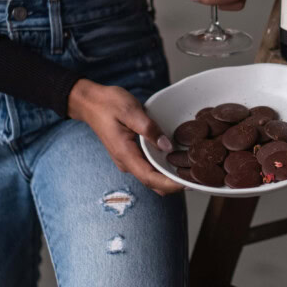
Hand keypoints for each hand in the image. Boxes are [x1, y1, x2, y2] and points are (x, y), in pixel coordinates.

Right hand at [67, 78, 183, 195]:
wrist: (90, 102)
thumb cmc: (108, 104)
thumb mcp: (131, 111)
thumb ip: (149, 129)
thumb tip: (167, 146)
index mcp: (125, 154)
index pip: (150, 178)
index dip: (170, 184)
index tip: (188, 183)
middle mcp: (126, 162)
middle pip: (153, 182)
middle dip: (174, 183)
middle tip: (197, 176)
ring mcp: (128, 159)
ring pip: (152, 176)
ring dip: (169, 176)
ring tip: (191, 169)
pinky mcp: (131, 154)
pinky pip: (149, 167)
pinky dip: (163, 167)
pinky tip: (177, 160)